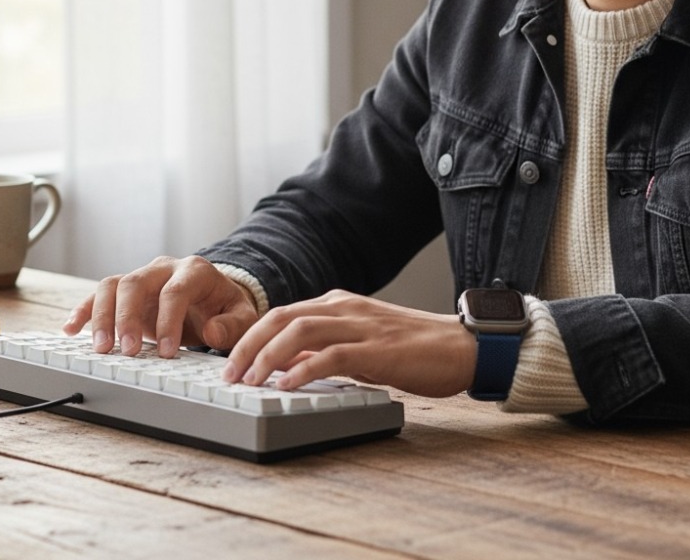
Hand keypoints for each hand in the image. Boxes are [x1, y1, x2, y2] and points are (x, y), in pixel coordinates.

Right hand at [63, 255, 259, 357]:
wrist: (216, 298)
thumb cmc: (227, 308)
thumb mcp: (243, 317)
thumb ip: (232, 325)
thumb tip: (211, 331)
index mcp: (194, 271)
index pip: (175, 290)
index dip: (168, 320)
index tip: (166, 352)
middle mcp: (164, 268)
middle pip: (135, 282)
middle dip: (127, 317)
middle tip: (128, 351)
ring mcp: (143, 278)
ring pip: (113, 285)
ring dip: (102, 316)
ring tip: (102, 349)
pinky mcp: (126, 293)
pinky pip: (99, 294)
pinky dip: (84, 310)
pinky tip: (71, 329)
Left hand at [221, 289, 477, 397]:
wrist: (460, 347)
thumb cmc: (413, 349)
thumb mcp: (360, 346)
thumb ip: (326, 352)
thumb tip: (287, 368)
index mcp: (338, 304)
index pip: (282, 314)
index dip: (252, 337)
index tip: (231, 363)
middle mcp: (344, 307)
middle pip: (282, 317)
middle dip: (248, 345)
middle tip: (228, 375)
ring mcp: (360, 325)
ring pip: (300, 330)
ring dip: (267, 356)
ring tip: (249, 381)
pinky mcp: (376, 348)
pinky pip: (331, 355)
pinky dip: (304, 369)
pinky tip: (287, 385)